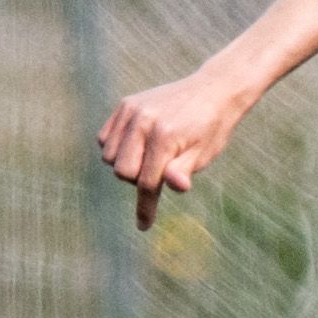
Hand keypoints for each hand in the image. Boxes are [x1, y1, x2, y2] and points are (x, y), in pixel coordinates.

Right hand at [99, 69, 252, 229]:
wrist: (212, 91)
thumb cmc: (211, 129)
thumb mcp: (204, 154)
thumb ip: (183, 171)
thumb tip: (175, 186)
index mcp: (165, 137)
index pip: (147, 183)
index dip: (146, 207)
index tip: (144, 226)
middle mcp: (143, 121)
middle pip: (122, 171)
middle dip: (137, 180)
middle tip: (160, 170)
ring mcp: (131, 110)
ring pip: (109, 156)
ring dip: (125, 164)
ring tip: (150, 157)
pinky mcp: (125, 104)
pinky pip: (104, 138)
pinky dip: (115, 148)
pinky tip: (136, 146)